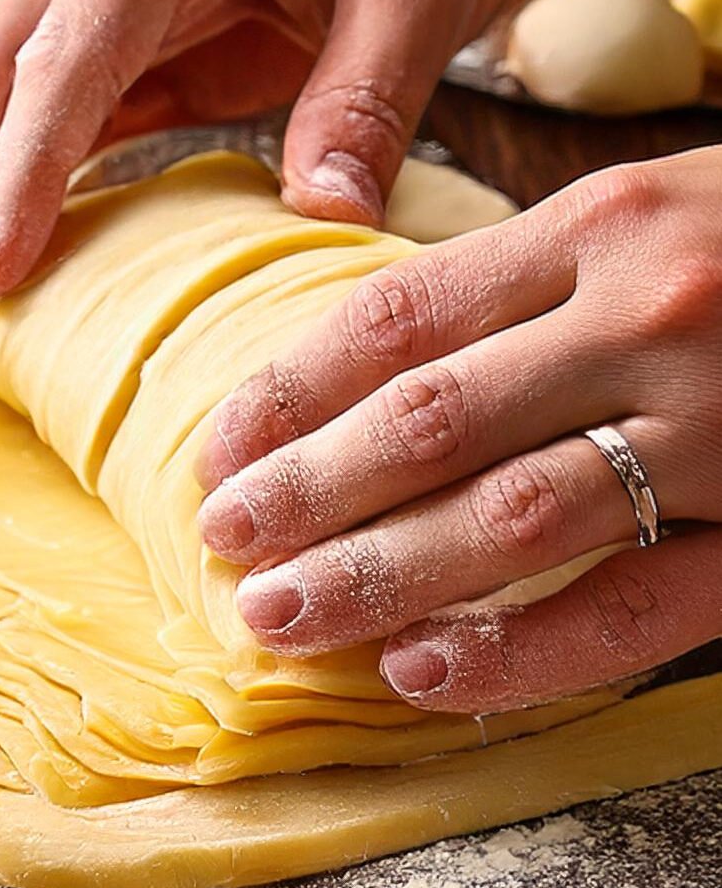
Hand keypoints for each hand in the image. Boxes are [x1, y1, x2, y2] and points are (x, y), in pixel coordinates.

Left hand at [197, 148, 721, 713]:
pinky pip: (639, 607)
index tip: (216, 452)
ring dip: (379, 578)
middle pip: (430, 422)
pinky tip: (425, 675)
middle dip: (306, 492)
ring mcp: (720, 430)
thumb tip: (366, 359)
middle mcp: (648, 321)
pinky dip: (525, 650)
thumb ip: (524, 280)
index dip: (289, 393)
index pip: (395, 319)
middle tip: (222, 545)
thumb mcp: (649, 212)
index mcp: (600, 229)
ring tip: (279, 619)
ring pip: (512, 517)